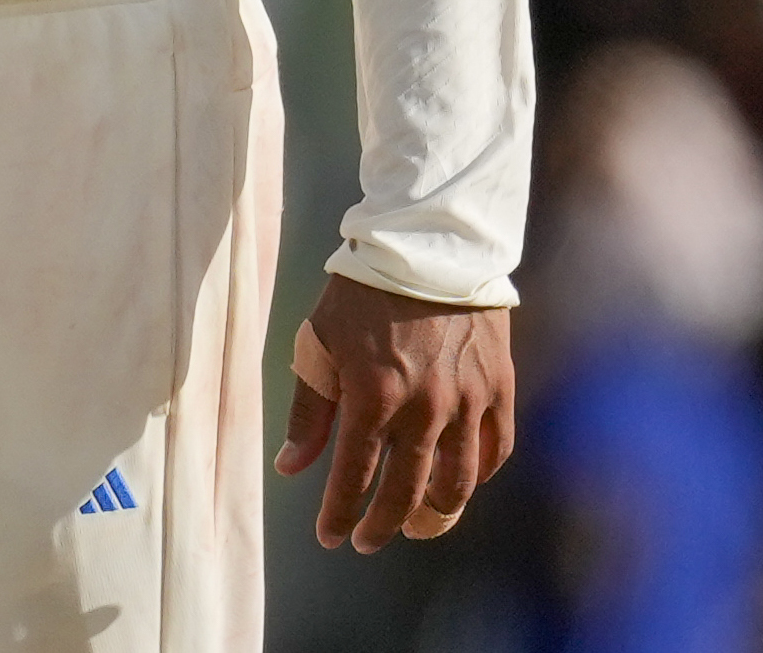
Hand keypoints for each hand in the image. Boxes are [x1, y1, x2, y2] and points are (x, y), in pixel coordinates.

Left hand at [277, 274, 517, 550]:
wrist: (427, 248)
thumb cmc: (360, 294)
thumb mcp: (318, 344)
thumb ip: (308, 411)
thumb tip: (290, 467)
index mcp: (372, 397)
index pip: (354, 477)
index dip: (340, 514)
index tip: (330, 538)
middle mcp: (425, 409)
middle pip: (409, 493)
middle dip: (385, 525)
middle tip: (369, 540)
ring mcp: (468, 401)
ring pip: (459, 483)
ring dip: (437, 514)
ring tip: (417, 526)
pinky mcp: (499, 389)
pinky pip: (495, 451)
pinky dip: (478, 475)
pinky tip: (460, 484)